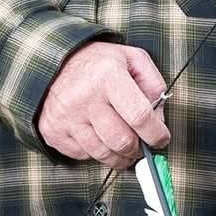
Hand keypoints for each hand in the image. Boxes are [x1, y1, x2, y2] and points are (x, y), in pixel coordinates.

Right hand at [38, 41, 168, 166]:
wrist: (54, 64)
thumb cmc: (99, 64)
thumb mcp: (133, 59)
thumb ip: (154, 87)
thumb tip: (159, 122)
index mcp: (107, 74)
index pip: (139, 116)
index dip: (156, 134)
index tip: (161, 139)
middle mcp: (84, 97)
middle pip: (122, 141)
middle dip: (138, 149)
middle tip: (141, 145)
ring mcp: (66, 116)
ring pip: (103, 154)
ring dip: (120, 157)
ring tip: (124, 146)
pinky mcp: (54, 131)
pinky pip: (84, 155)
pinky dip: (97, 152)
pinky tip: (99, 137)